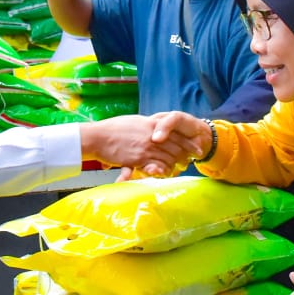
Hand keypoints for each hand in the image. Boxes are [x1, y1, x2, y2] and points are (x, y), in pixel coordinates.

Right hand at [81, 112, 208, 176]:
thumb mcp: (133, 122)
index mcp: (151, 125)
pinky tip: (167, 172)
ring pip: (169, 157)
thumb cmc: (112, 129)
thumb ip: (146, 125)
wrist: (98, 137)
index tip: (195, 146)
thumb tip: (153, 125)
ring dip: (177, 163)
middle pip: (176, 145)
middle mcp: (152, 135)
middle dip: (187, 153)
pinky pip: (157, 166)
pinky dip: (165, 170)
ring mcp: (146, 147)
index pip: (175, 132)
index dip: (188, 140)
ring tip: (182, 167)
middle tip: (193, 159)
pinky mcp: (139, 159)